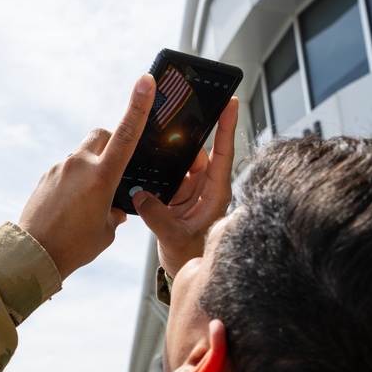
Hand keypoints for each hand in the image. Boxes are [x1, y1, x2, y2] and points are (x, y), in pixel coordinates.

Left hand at [18, 74, 155, 278]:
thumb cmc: (75, 246)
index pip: (126, 134)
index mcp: (102, 177)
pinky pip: (68, 170)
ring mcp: (60, 168)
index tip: (145, 80)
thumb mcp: (106, 232)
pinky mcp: (46, 176)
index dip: (138, 105)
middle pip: (102, 135)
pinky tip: (72, 207)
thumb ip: (115, 213)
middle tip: (118, 167)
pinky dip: (75, 181)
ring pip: (84, 155)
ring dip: (92, 168)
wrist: (34, 254)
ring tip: (89, 202)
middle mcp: (80, 165)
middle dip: (113, 142)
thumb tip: (114, 209)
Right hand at [134, 97, 238, 277]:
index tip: (231, 102)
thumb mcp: (173, 237)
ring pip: (180, 161)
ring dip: (167, 155)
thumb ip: (157, 216)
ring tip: (153, 142)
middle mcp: (206, 186)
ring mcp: (191, 188)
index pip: (224, 153)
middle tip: (172, 116)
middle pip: (197, 151)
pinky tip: (146, 162)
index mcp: (215, 193)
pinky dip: (157, 169)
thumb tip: (140, 195)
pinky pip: (167, 173)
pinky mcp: (178, 193)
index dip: (227, 127)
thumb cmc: (190, 255)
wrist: (184, 268)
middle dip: (185, 135)